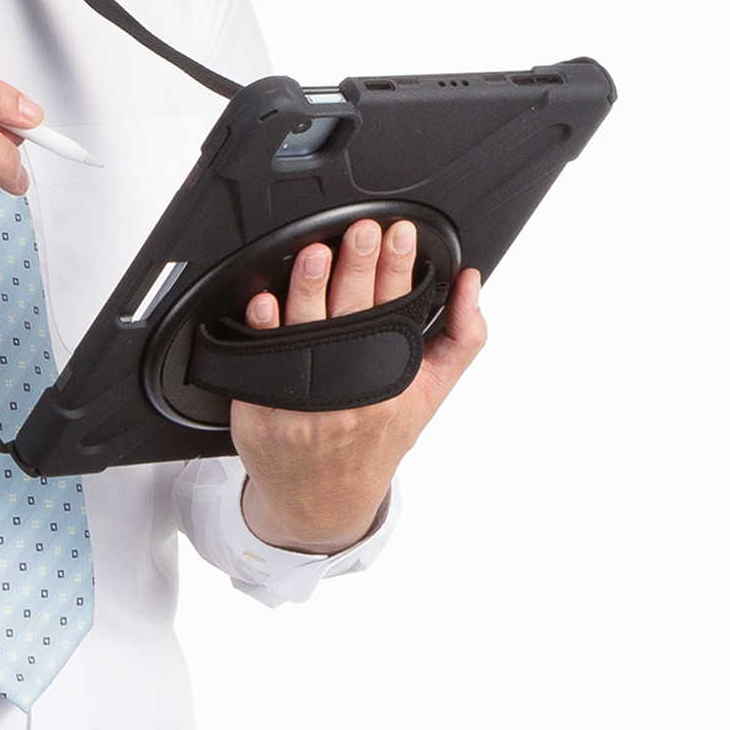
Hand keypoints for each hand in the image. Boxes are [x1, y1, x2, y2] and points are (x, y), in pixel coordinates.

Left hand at [230, 217, 487, 552]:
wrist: (324, 498)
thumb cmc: (377, 438)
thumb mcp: (429, 394)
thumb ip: (461, 337)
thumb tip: (470, 282)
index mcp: (391, 382)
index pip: (397, 311)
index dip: (398, 268)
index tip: (399, 233)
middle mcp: (348, 395)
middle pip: (352, 317)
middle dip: (358, 268)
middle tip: (361, 231)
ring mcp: (303, 405)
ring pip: (305, 334)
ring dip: (309, 289)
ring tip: (316, 254)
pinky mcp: (262, 412)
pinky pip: (259, 365)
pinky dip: (261, 332)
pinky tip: (265, 305)